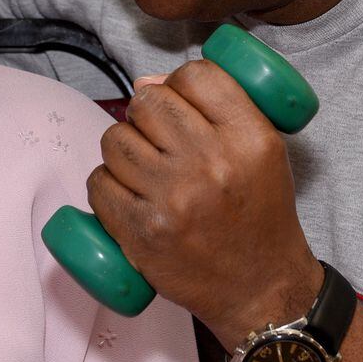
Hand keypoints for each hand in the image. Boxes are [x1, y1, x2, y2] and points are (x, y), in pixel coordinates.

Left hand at [86, 60, 322, 347]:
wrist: (259, 287)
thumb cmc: (259, 214)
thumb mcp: (263, 151)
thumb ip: (219, 107)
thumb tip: (147, 81)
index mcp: (248, 138)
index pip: (195, 75)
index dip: (178, 83)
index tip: (178, 101)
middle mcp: (210, 163)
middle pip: (148, 102)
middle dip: (146, 114)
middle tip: (158, 138)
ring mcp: (173, 198)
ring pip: (116, 139)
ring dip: (124, 149)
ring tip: (144, 169)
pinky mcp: (142, 231)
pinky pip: (99, 183)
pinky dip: (108, 186)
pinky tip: (129, 195)